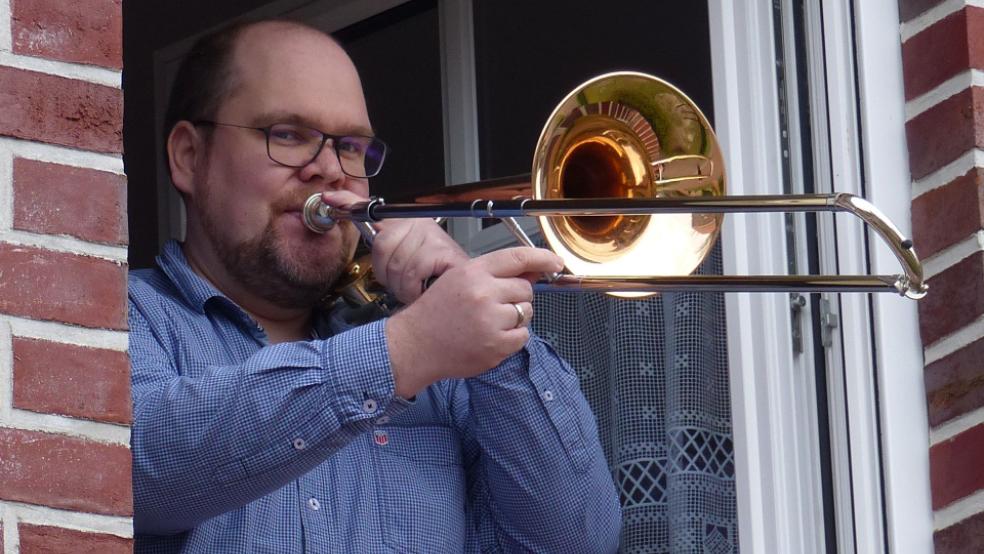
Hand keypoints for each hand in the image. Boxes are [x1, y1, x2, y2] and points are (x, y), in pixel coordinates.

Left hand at [320, 190, 467, 303]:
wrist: (461, 295)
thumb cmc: (430, 280)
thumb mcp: (399, 261)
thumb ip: (380, 244)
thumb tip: (348, 219)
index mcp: (408, 221)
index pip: (372, 209)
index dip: (349, 204)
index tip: (330, 200)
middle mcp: (421, 223)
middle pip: (381, 245)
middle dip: (388, 274)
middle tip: (404, 280)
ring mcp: (433, 236)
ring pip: (395, 264)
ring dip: (402, 286)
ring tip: (416, 286)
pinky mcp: (443, 253)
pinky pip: (411, 273)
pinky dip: (414, 289)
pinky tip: (424, 289)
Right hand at [384, 247, 563, 397]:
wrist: (415, 346)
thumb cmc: (435, 314)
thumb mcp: (458, 280)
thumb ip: (494, 275)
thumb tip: (532, 273)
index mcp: (473, 272)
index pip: (517, 258)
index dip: (542, 258)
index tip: (555, 263)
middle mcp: (483, 293)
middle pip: (525, 289)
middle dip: (516, 297)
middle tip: (493, 306)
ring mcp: (491, 321)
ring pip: (526, 313)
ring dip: (515, 318)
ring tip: (488, 323)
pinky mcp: (496, 346)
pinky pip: (522, 336)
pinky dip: (512, 338)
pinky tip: (490, 337)